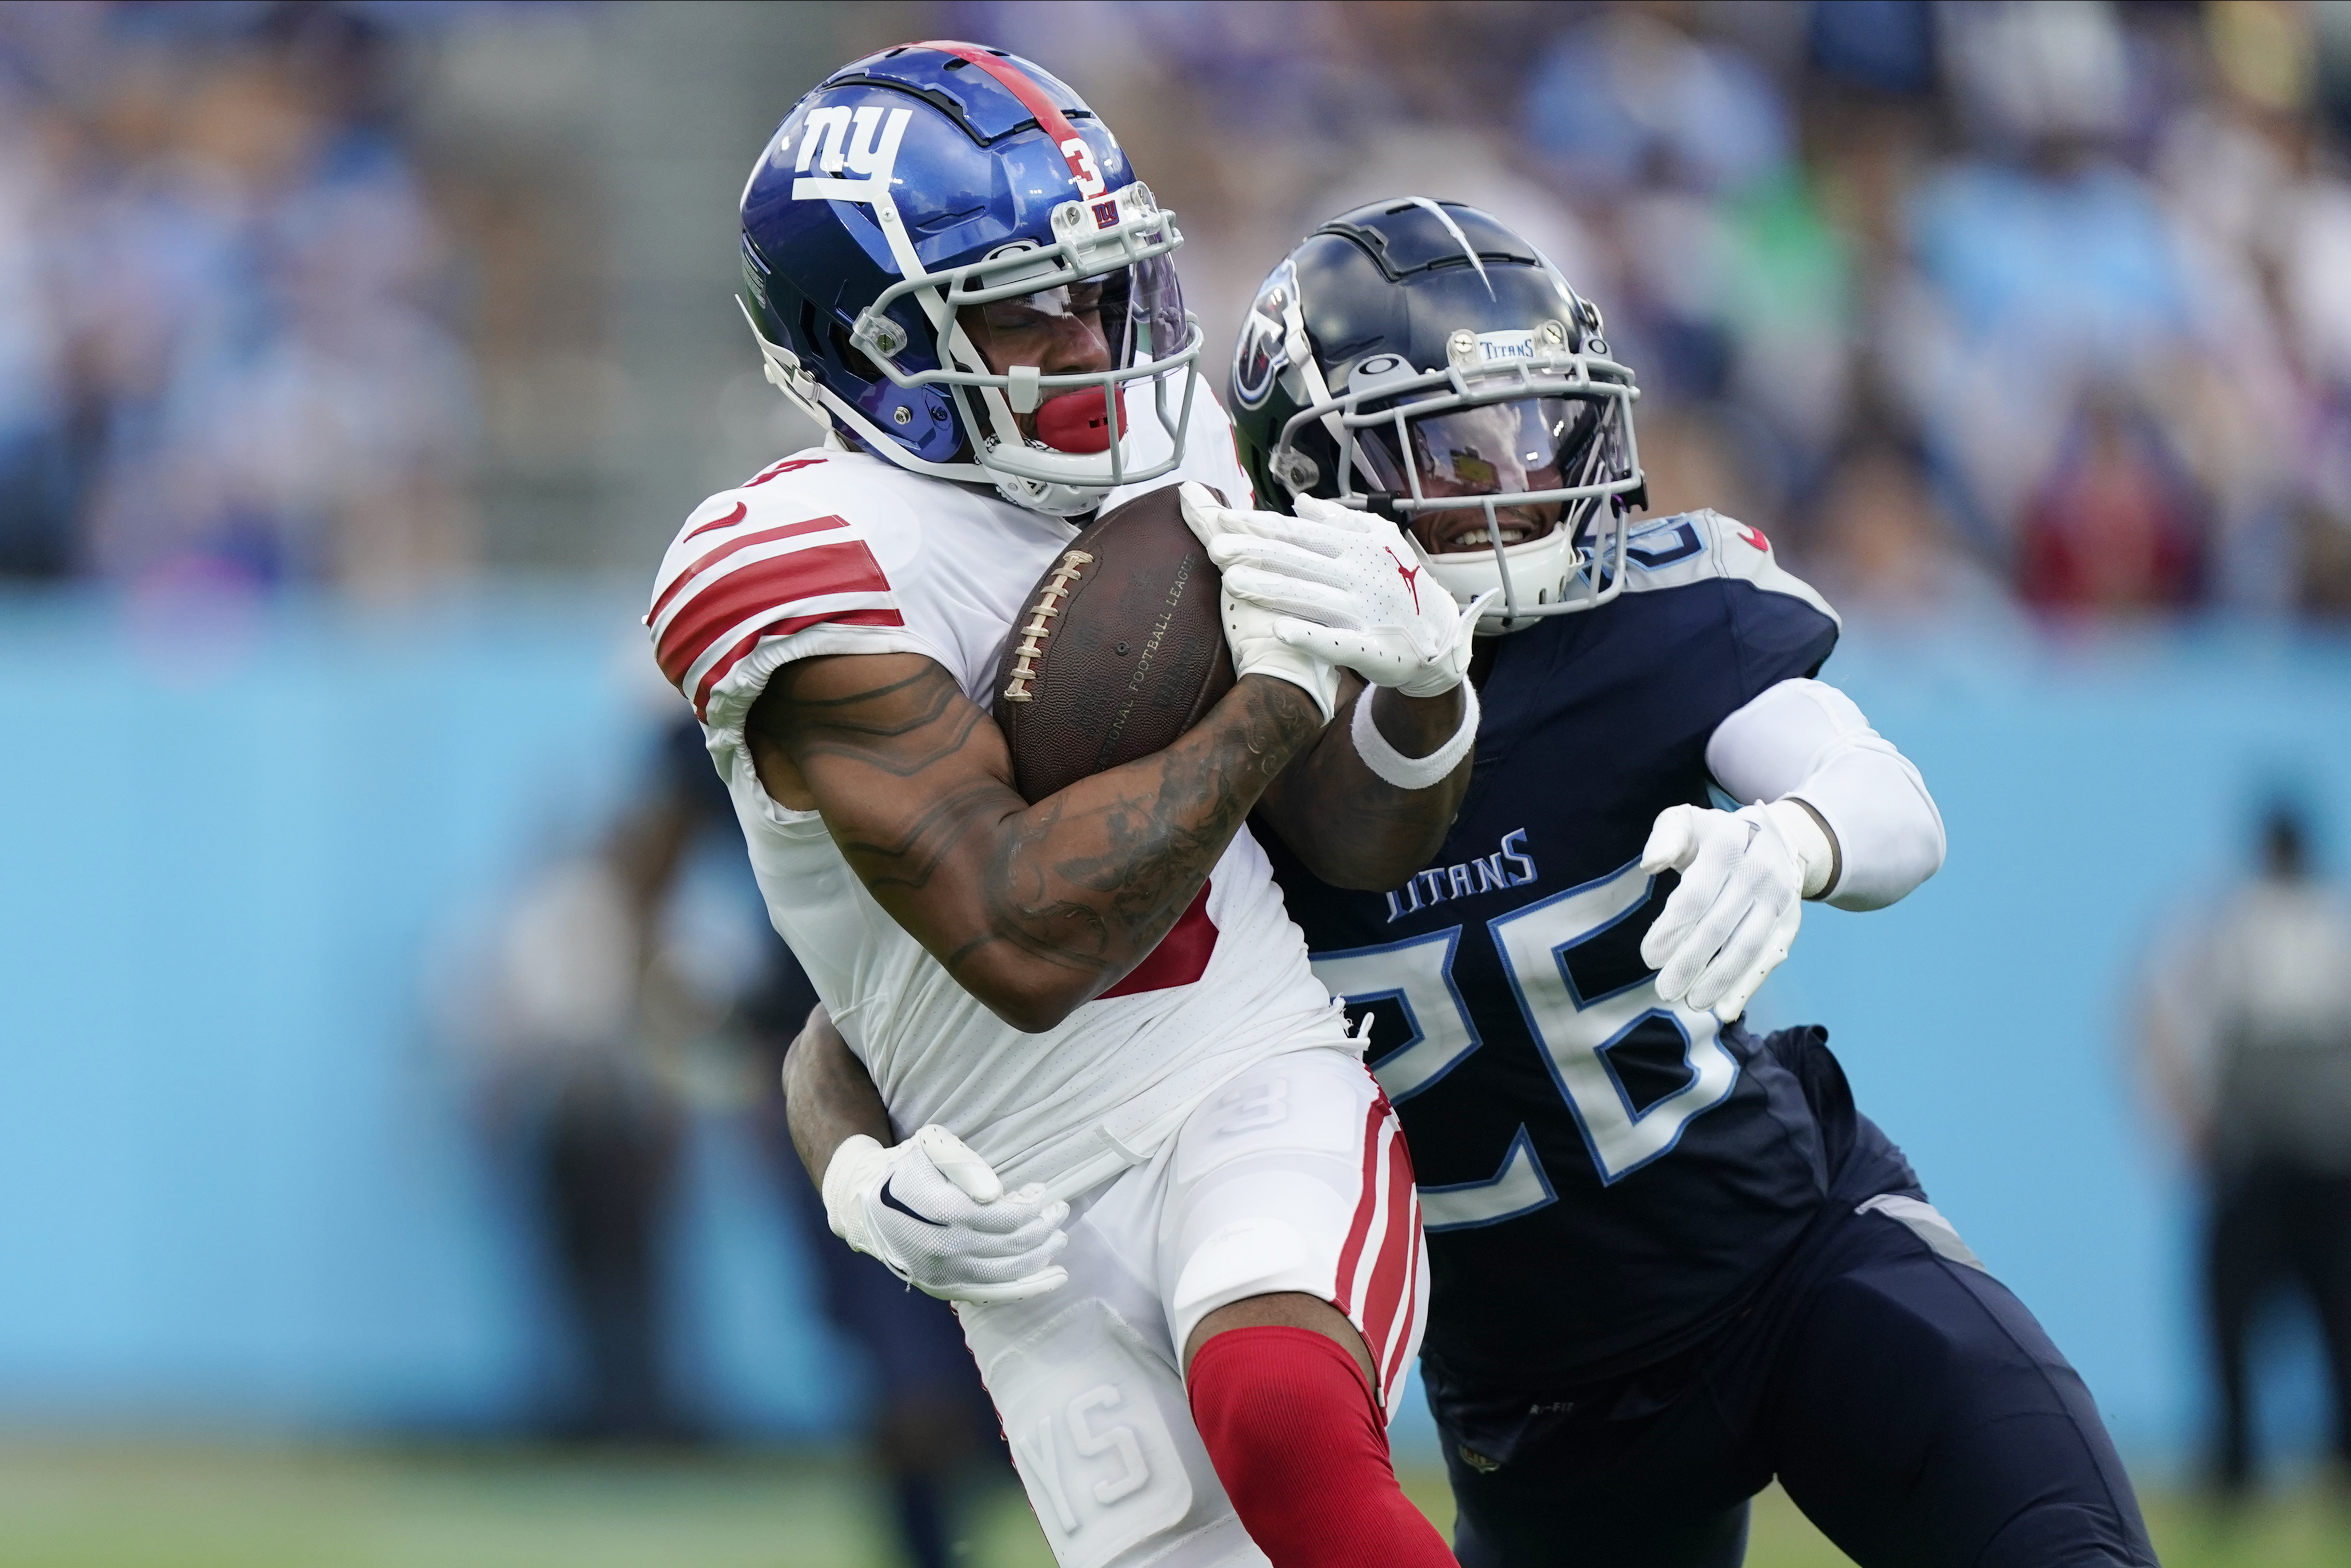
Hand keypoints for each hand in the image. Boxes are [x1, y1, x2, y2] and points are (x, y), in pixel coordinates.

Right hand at [821, 1124, 1069, 1304]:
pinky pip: (992, 1294)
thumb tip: (997, 1194)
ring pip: (1006, 1272)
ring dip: (1040, 1256)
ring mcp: (939, 1273)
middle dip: (1043, 1229)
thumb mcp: (930, 1146)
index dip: (1030, 1207)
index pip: (1001, 1217)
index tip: (1043, 1192)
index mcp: (936, 1210)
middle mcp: (937, 1247)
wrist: (864, 1204)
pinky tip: (1053, 1279)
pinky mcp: (941, 1289)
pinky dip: (1027, 1288)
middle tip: (1060, 1211)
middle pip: (1009, 1245)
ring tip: (1059, 1239)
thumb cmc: (905, 1167)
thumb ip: (964, 1164)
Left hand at [1183, 487, 1488, 697]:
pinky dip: (1311, 636)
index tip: (1223, 520)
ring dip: (1271, 589)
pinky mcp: (1370, 647)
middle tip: (1215, 548)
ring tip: (1233, 583)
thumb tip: (1301, 502)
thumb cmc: (1402, 585)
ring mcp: (1364, 611)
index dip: (1260, 527)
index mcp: (1355, 547)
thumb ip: (1339, 522)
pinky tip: (1281, 631)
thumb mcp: (1379, 542)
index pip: (1299, 533)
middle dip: (1255, 553)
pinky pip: (1336, 642)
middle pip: (1297, 561)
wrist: (1440, 637)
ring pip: (1309, 597)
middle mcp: (1357, 575)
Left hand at [1638, 801, 1831, 1020]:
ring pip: (1747, 947)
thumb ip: (1666, 838)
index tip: (1649, 957)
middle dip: (1691, 962)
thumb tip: (1650, 864)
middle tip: (1664, 989)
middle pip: (1720, 926)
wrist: (1778, 838)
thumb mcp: (1687, 822)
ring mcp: (1779, 899)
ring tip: (1691, 1003)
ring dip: (1719, 980)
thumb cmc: (1715, 837)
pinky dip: (1747, 986)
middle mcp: (1759, 872)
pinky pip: (1768, 958)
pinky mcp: (1789, 922)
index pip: (1696, 895)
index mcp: (1729, 844)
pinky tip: (1725, 1009)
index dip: (1673, 929)